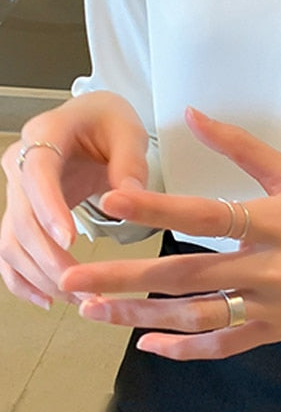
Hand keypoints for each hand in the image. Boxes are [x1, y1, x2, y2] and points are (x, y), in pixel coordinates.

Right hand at [0, 92, 148, 307]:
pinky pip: (11, 251)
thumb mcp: (128, 132)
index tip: (68, 240)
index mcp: (45, 133)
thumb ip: (130, 163)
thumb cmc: (108, 122)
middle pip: (23, 217)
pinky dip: (23, 278)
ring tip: (78, 297)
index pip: (38, 174)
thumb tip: (130, 199)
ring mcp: (15, 190)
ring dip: (41, 274)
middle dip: (50, 256)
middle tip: (84, 283)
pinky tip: (47, 298)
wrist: (91, 120)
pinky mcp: (20, 213)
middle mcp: (20, 162)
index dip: (50, 208)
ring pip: (14, 241)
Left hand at [60, 108, 280, 359]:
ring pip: (196, 317)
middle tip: (72, 280)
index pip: (206, 213)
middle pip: (186, 276)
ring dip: (142, 317)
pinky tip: (150, 344)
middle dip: (124, 280)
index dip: (157, 208)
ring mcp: (273, 306)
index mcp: (275, 220)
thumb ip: (243, 146)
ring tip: (95, 312)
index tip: (113, 202)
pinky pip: (225, 345)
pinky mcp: (278, 330)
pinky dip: (185, 350)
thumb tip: (197, 113)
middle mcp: (270, 267)